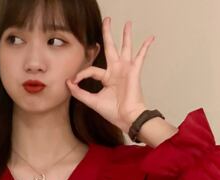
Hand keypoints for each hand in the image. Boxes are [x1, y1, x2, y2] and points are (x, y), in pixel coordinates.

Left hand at [66, 18, 154, 133]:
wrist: (126, 118)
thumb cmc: (112, 112)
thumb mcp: (91, 101)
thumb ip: (79, 93)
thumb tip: (68, 83)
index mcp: (107, 78)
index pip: (92, 69)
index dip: (81, 74)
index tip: (73, 80)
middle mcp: (116, 71)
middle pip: (110, 48)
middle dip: (107, 34)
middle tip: (106, 20)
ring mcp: (125, 69)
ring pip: (125, 48)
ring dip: (126, 35)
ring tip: (127, 23)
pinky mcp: (134, 71)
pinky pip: (141, 56)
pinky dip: (145, 47)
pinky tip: (151, 38)